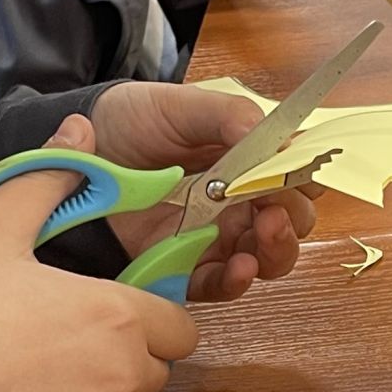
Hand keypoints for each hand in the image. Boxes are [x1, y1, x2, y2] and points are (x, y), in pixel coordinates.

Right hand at [0, 115, 198, 391]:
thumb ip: (48, 181)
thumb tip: (82, 129)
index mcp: (117, 315)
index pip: (179, 327)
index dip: (146, 321)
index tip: (98, 317)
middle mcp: (122, 376)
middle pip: (152, 373)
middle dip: (119, 363)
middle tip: (52, 350)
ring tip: (24, 385)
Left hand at [86, 84, 320, 302]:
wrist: (86, 142)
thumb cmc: (137, 119)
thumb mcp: (185, 106)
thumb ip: (231, 117)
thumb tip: (280, 141)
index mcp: (251, 162)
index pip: (298, 177)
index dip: (305, 179)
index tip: (297, 173)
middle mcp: (241, 202)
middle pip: (292, 222)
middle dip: (293, 218)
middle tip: (275, 206)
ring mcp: (215, 236)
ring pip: (267, 258)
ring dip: (275, 250)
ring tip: (266, 232)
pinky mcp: (184, 265)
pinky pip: (219, 285)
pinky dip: (235, 282)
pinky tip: (239, 268)